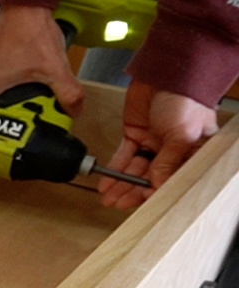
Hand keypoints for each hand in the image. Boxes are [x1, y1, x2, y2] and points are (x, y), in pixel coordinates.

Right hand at [0, 4, 83, 115]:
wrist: (25, 4)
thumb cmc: (32, 31)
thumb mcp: (55, 67)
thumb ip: (68, 93)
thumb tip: (74, 112)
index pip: (2, 118)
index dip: (22, 120)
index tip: (36, 119)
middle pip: (3, 106)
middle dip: (23, 105)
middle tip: (40, 102)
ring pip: (4, 92)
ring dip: (20, 92)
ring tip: (35, 85)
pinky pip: (2, 79)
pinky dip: (16, 79)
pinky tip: (29, 71)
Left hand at [99, 81, 218, 208]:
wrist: (166, 71)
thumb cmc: (185, 99)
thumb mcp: (182, 135)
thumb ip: (168, 162)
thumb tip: (158, 186)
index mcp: (192, 151)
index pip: (173, 178)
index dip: (156, 192)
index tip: (141, 203)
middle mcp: (172, 149)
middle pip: (151, 177)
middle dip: (133, 192)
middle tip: (117, 204)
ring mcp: (153, 142)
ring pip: (135, 170)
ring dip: (120, 185)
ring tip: (108, 199)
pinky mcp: (135, 134)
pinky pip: (123, 157)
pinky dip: (114, 170)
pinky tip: (106, 184)